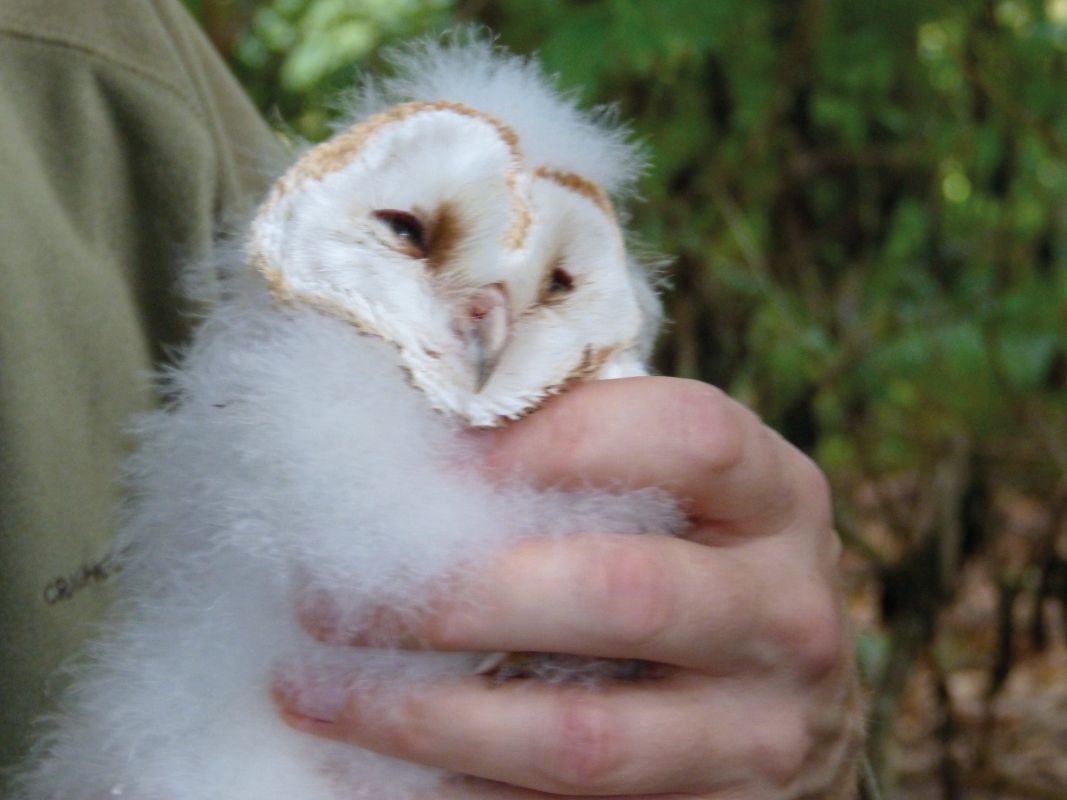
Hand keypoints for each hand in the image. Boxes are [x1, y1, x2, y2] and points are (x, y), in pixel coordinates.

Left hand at [275, 377, 863, 797]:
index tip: (433, 464)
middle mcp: (786, 612)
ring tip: (314, 688)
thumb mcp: (681, 502)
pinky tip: (374, 759)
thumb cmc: (699, 571)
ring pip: (577, 734)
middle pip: (620, 591)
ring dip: (424, 715)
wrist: (791, 721)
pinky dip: (454, 788)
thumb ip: (589, 460)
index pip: (686, 436)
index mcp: (778, 499)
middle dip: (455, 592)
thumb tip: (419, 443)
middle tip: (333, 589)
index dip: (554, 439)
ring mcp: (761, 731)